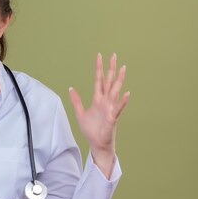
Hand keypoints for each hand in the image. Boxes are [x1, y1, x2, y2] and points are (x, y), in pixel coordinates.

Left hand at [68, 53, 128, 175]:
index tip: (99, 56)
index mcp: (98, 99)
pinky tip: (127, 93)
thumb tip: (70, 88)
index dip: (98, 68)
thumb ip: (76, 101)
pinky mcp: (112, 118)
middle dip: (111, 69)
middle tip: (113, 55)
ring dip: (119, 80)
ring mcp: (110, 109)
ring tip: (123, 68)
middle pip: (109, 82)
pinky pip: (118, 108)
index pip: (98, 80)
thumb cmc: (91, 130)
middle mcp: (105, 101)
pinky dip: (122, 101)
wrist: (97, 144)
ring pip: (115, 91)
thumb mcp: (80, 113)